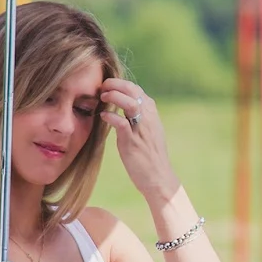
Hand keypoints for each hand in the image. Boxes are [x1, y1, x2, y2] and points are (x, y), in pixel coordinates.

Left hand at [100, 78, 178, 201]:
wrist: (159, 177)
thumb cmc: (151, 156)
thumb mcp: (148, 131)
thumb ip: (139, 117)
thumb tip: (124, 106)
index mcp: (151, 114)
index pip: (136, 89)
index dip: (120, 84)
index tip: (107, 85)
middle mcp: (148, 118)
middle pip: (133, 91)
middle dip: (116, 84)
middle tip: (102, 86)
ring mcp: (141, 129)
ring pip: (130, 103)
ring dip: (114, 96)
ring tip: (102, 96)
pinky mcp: (133, 142)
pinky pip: (122, 123)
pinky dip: (111, 116)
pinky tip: (103, 116)